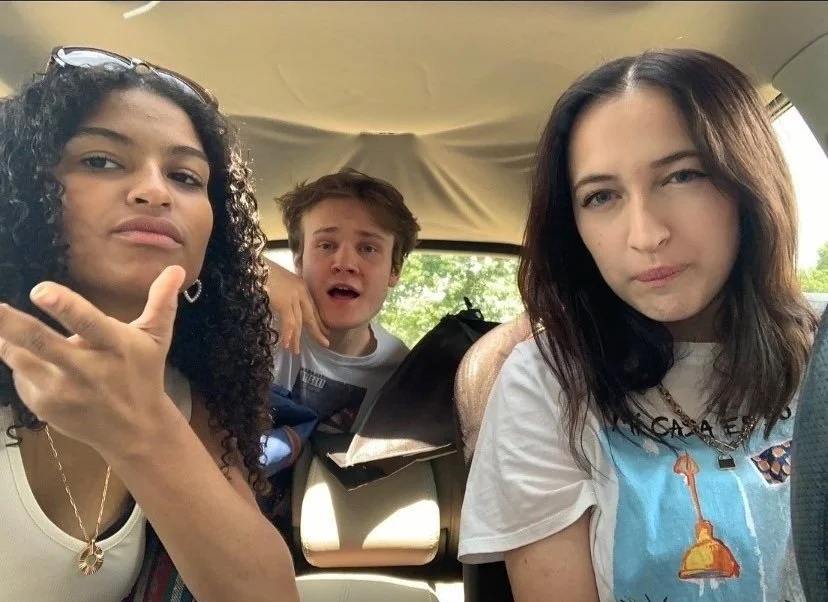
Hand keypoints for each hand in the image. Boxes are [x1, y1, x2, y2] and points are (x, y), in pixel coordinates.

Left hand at [0, 266, 184, 453]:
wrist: (134, 430)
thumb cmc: (143, 374)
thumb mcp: (156, 338)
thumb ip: (161, 301)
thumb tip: (176, 269)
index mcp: (115, 346)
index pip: (87, 324)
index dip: (64, 306)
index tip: (39, 290)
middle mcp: (85, 369)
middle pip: (40, 342)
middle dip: (9, 323)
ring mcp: (61, 391)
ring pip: (19, 357)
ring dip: (6, 338)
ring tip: (0, 321)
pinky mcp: (43, 406)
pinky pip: (19, 374)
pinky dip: (21, 361)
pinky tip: (34, 358)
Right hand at [264, 260, 328, 353]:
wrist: (253, 264)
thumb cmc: (261, 270)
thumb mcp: (278, 279)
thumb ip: (284, 291)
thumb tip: (283, 305)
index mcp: (300, 286)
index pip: (312, 307)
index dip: (318, 321)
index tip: (324, 331)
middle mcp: (300, 291)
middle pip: (310, 316)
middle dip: (317, 331)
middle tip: (325, 344)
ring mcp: (293, 297)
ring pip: (299, 322)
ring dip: (296, 338)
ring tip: (296, 351)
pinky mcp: (284, 302)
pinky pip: (288, 323)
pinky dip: (287, 335)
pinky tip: (286, 345)